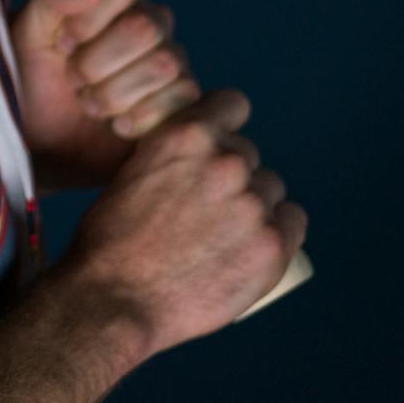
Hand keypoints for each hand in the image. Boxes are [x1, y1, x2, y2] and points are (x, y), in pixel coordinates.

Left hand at [13, 0, 197, 187]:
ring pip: (164, 64)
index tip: (63, 41)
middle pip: (146, 27)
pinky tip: (115, 125)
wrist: (40, 143)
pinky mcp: (181, 101)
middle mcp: (147, 24)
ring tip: (88, 104)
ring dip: (114, 93)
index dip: (90, 16)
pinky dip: (138, 117)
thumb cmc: (29, 81)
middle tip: (73, 79)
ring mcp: (169, 62)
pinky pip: (181, 98)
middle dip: (97, 62)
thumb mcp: (25, 34)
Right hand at [62, 89, 306, 358]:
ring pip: (270, 190)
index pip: (233, 103)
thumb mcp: (130, 173)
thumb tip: (195, 153)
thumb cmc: (110, 241)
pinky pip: (293, 222)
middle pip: (249, 154)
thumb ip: (169, 156)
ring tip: (225, 234)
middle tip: (207, 206)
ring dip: (255, 204)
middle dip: (231, 174)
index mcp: (185, 137)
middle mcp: (226, 163)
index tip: (215, 142)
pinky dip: (278, 231)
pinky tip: (253, 245)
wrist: (116, 299)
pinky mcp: (274, 247)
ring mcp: (254, 206)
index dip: (223, 121)